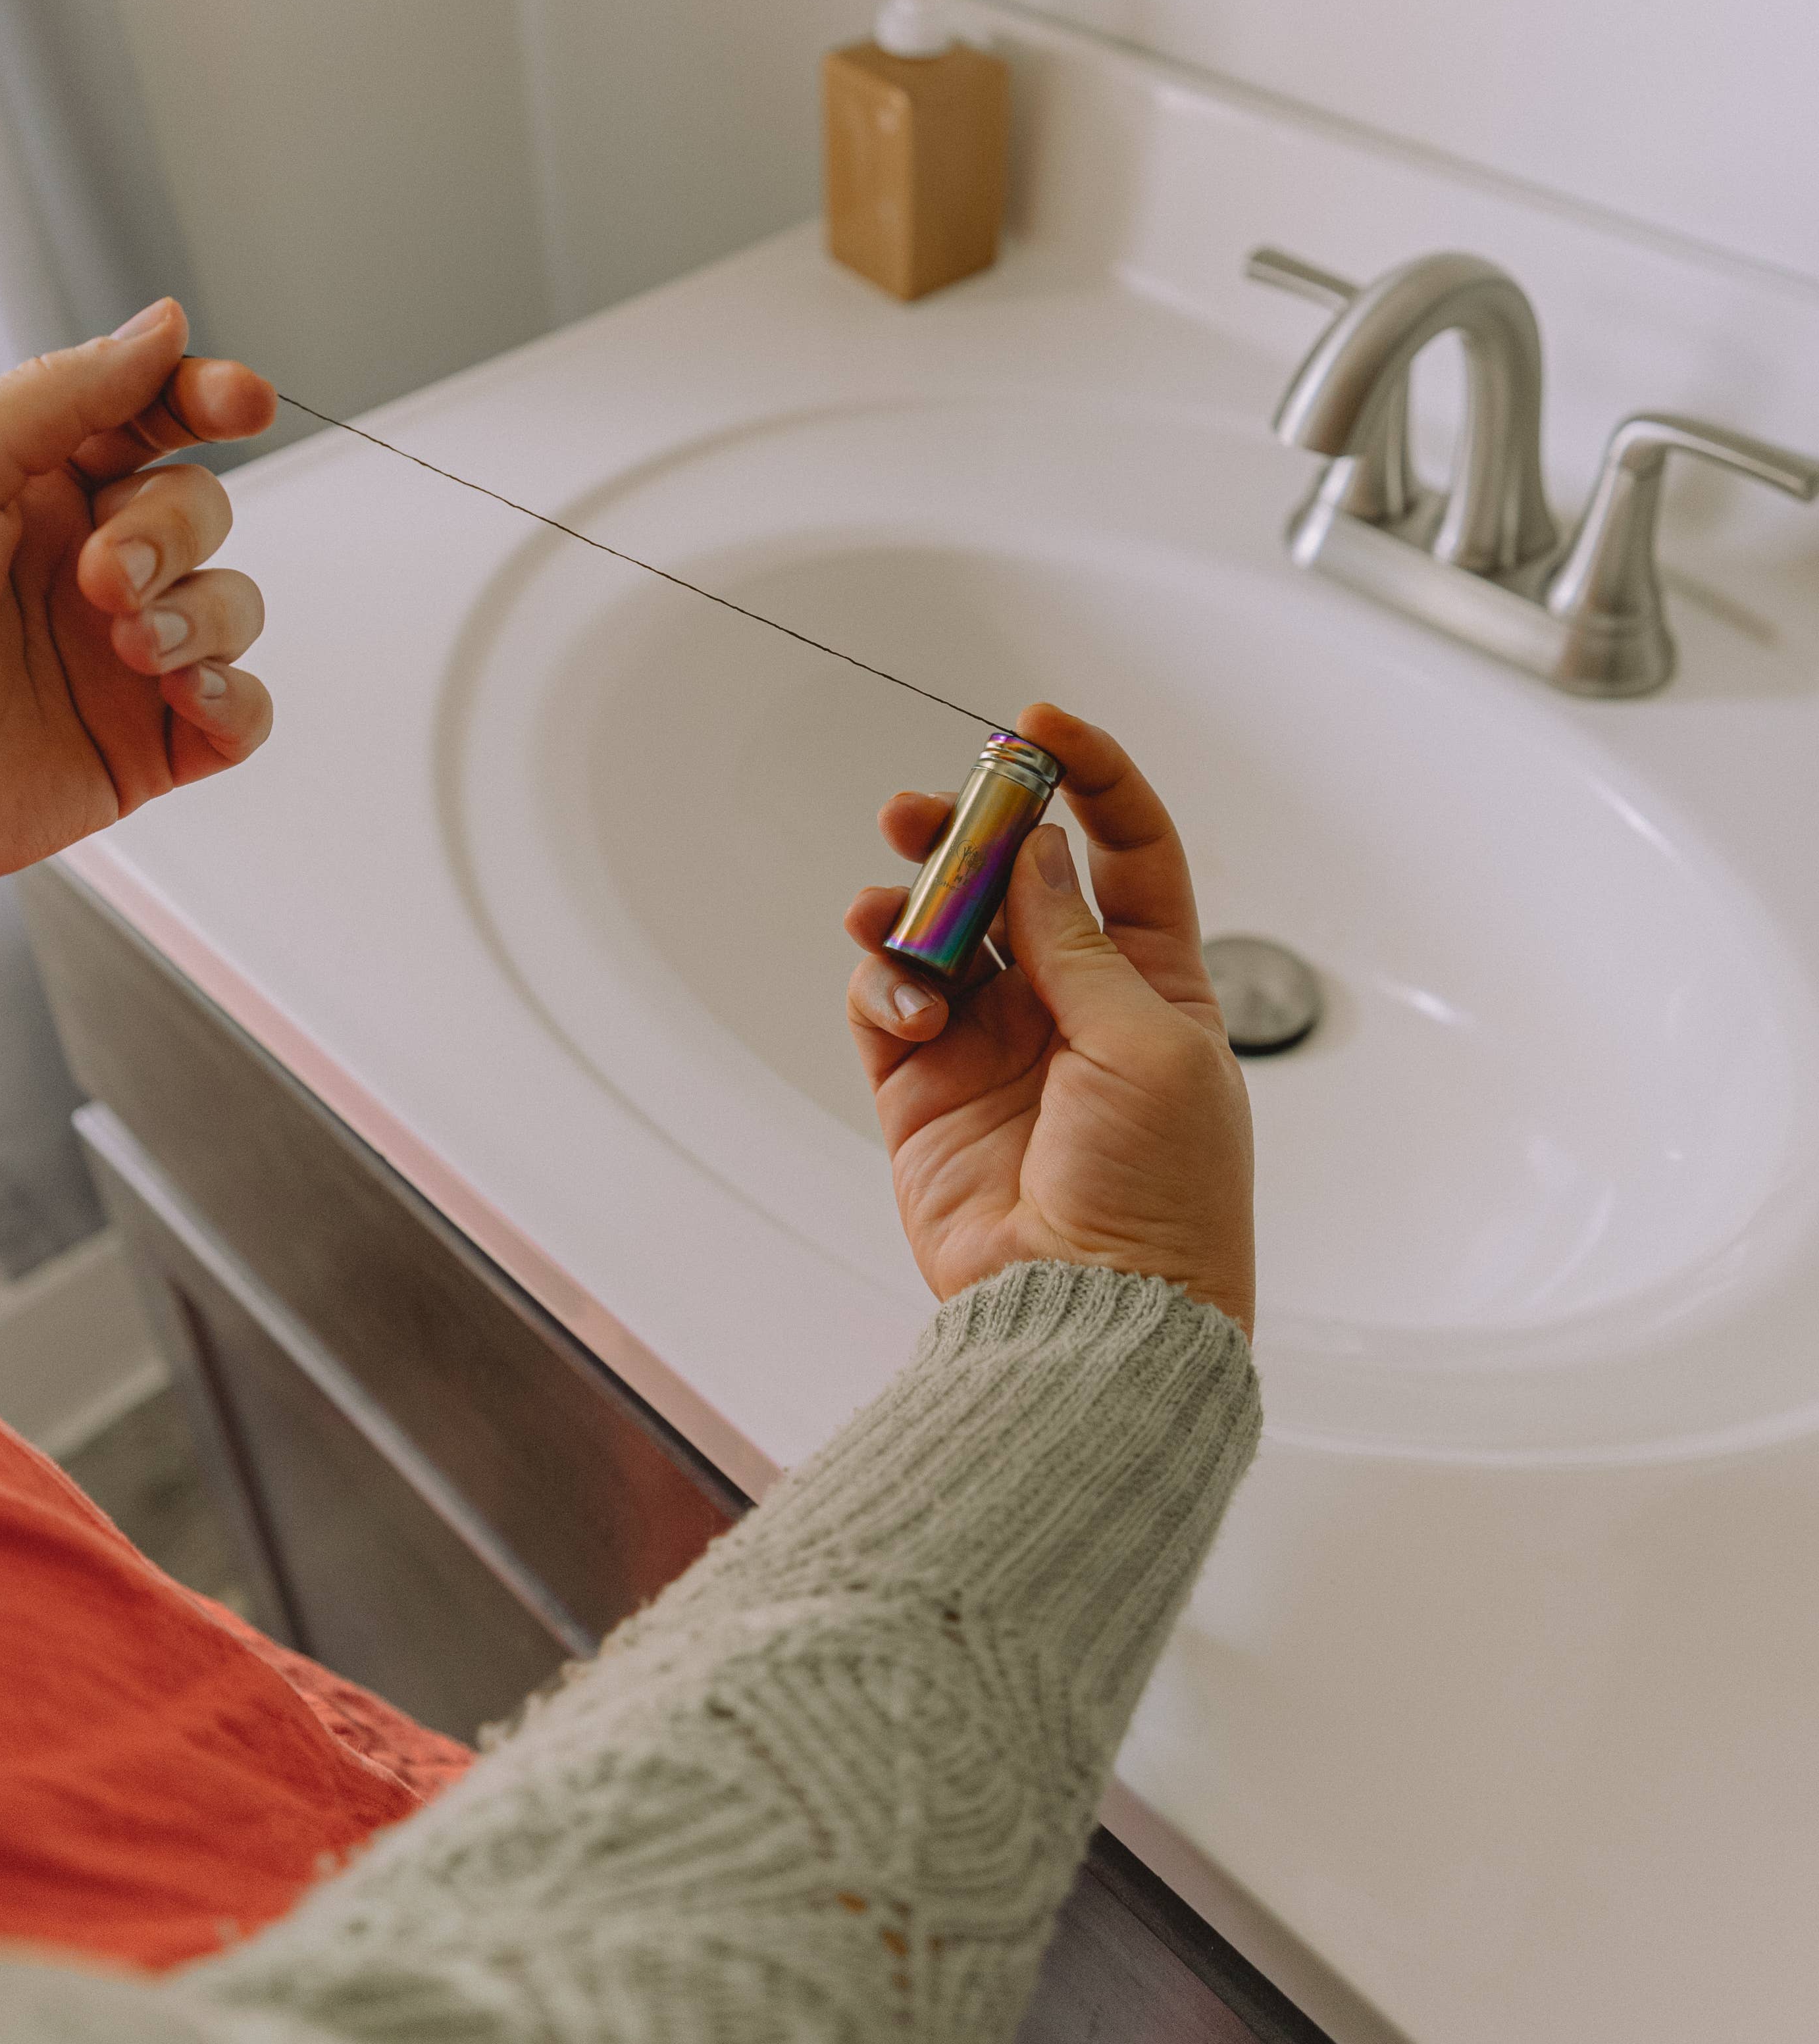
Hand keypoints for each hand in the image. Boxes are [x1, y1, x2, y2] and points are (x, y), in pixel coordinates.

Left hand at [0, 298, 276, 884]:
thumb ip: (66, 390)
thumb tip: (164, 329)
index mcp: (37, 493)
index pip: (151, 420)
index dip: (206, 400)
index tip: (241, 402)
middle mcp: (89, 567)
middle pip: (202, 510)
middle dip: (172, 535)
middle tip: (106, 576)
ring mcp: (125, 656)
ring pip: (232, 605)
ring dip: (199, 619)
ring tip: (131, 647)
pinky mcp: (147, 744)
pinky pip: (243, 712)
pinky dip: (234, 700)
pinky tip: (185, 693)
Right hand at [845, 704, 1254, 1336]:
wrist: (1092, 1315)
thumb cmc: (1160, 1195)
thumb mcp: (1147, 1045)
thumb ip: (1082, 944)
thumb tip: (1040, 853)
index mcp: (1154, 984)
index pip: (1125, 850)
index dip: (1089, 779)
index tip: (1037, 728)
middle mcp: (1072, 1003)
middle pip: (1014, 879)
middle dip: (967, 831)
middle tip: (925, 810)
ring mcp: (994, 1044)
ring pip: (938, 929)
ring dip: (910, 900)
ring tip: (894, 907)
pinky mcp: (924, 1091)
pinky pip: (888, 1000)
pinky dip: (884, 982)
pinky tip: (906, 1004)